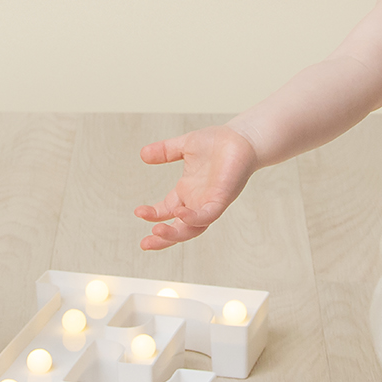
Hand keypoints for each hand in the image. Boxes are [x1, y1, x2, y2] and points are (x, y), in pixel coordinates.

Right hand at [134, 125, 259, 249]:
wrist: (242, 137)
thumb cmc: (218, 143)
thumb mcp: (185, 146)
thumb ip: (165, 151)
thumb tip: (143, 154)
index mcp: (187, 192)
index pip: (166, 211)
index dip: (153, 215)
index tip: (138, 212)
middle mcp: (198, 202)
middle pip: (179, 229)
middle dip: (162, 238)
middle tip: (144, 244)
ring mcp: (210, 202)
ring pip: (192, 228)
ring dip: (174, 233)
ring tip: (156, 232)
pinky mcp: (223, 199)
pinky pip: (208, 215)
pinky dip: (194, 218)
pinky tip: (179, 214)